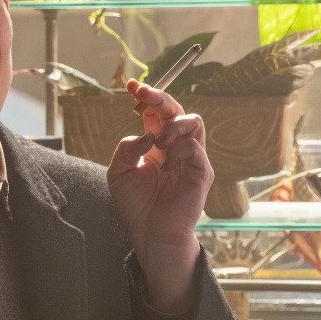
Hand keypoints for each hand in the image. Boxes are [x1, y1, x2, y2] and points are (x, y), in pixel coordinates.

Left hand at [105, 79, 209, 310]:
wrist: (150, 233)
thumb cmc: (136, 205)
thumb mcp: (119, 172)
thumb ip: (127, 148)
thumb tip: (146, 133)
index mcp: (156, 145)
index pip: (156, 114)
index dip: (147, 98)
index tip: (132, 86)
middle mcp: (176, 148)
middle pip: (177, 111)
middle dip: (161, 98)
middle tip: (144, 94)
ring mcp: (191, 159)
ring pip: (194, 122)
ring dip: (173, 124)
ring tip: (158, 140)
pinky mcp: (201, 172)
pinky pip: (196, 148)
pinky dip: (180, 146)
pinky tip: (166, 157)